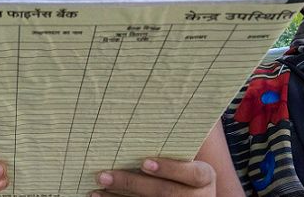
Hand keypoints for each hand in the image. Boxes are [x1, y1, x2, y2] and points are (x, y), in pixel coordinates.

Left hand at [93, 158, 215, 196]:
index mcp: (204, 178)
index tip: (144, 163)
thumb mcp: (189, 161)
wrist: (192, 196)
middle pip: (164, 192)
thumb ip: (174, 147)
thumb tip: (143, 115)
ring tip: (98, 186)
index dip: (169, 169)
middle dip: (132, 184)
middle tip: (105, 175)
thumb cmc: (184, 171)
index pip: (193, 174)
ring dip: (119, 196)